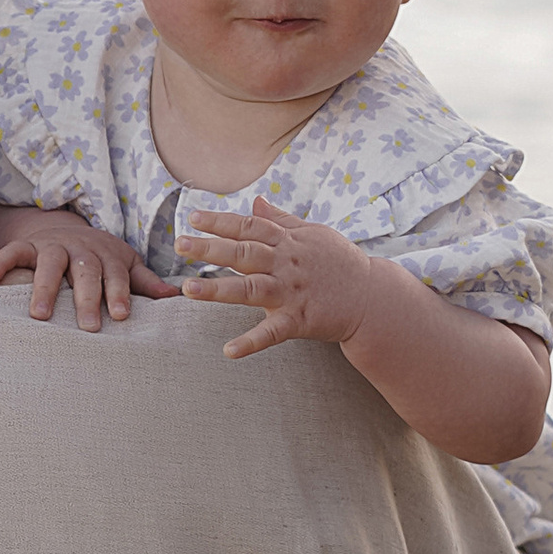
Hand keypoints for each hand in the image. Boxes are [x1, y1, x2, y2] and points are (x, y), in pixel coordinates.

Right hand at [0, 206, 175, 330]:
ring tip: (39, 315)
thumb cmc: (99, 257)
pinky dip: (0, 263)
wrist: (64, 228)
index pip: (115, 275)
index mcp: (107, 256)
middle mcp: (81, 249)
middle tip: (88, 326)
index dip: (118, 294)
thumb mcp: (124, 264)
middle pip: (85, 271)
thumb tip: (175, 296)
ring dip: (44, 287)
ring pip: (49, 263)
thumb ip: (145, 282)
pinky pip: (12, 251)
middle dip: (86, 298)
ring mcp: (53, 246)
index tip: (121, 316)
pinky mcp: (28, 245)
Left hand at [176, 191, 377, 355]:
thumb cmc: (340, 263)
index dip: (221, 221)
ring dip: (218, 290)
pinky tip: (228, 351)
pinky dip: (251, 343)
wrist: (373, 298)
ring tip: (188, 289)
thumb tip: (256, 202)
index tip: (192, 217)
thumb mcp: (313, 234)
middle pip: (243, 253)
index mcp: (287, 242)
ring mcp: (291, 293)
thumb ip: (281, 220)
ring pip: (249, 289)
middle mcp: (285, 264)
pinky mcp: (300, 320)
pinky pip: (272, 333)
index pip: (249, 227)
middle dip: (210, 248)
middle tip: (180, 245)